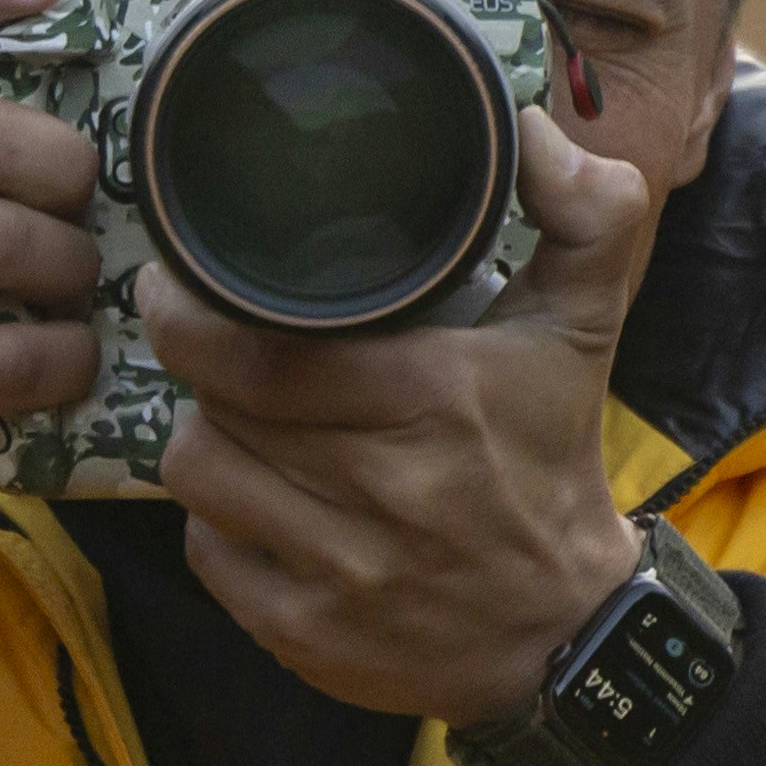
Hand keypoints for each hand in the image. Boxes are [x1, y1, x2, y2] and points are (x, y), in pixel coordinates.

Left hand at [145, 99, 658, 726]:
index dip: (188, 312)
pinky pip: (205, 552)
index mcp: (436, 398)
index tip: (179, 284)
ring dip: (208, 440)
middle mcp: (383, 490)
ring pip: (197, 474)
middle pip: (214, 405)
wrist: (567, 634)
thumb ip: (586, 213)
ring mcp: (338, 571)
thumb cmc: (552, 462)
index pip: (254, 348)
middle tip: (224, 348)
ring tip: (247, 423)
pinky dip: (220, 524)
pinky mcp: (302, 635)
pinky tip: (263, 503)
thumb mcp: (585, 329)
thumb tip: (533, 131)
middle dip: (207, 370)